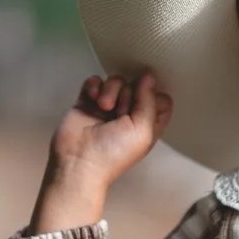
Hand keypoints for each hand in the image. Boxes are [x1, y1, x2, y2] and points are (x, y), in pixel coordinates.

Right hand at [49, 68, 173, 186]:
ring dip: (111, 89)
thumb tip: (149, 77)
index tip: (144, 99)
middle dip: (129, 93)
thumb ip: (150, 102)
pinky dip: (94, 86)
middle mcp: (129, 115)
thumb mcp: (143, 131)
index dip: (153, 95)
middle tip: (121, 111)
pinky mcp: (88, 102)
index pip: (160, 99)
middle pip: (137, 85)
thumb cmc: (113, 154)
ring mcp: (108, 107)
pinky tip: (92, 98)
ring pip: (116, 81)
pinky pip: (95, 82)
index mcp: (147, 124)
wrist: (78, 161)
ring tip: (103, 106)